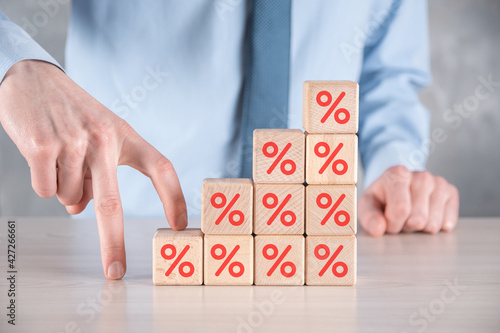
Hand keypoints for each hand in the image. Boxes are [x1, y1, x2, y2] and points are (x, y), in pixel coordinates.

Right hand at [0, 60, 187, 278]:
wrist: (33, 79)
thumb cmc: (73, 114)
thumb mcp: (98, 137)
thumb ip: (98, 176)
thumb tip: (80, 209)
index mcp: (125, 136)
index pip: (161, 168)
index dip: (174, 198)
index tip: (180, 225)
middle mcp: (103, 139)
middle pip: (112, 203)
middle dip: (114, 242)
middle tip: (114, 270)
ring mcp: (73, 143)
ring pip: (71, 199)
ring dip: (66, 192)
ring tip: (60, 159)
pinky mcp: (42, 147)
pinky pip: (46, 191)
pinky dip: (43, 184)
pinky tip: (42, 157)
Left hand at [358, 166, 458, 235]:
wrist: (397, 188)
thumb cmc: (382, 198)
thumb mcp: (367, 206)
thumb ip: (368, 218)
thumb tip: (378, 228)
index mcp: (398, 174)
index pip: (401, 209)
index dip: (392, 223)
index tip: (386, 219)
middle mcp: (421, 175)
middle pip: (418, 219)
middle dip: (406, 226)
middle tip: (400, 217)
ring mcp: (439, 183)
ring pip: (433, 223)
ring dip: (420, 228)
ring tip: (411, 216)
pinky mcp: (451, 192)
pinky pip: (448, 223)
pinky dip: (435, 226)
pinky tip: (426, 216)